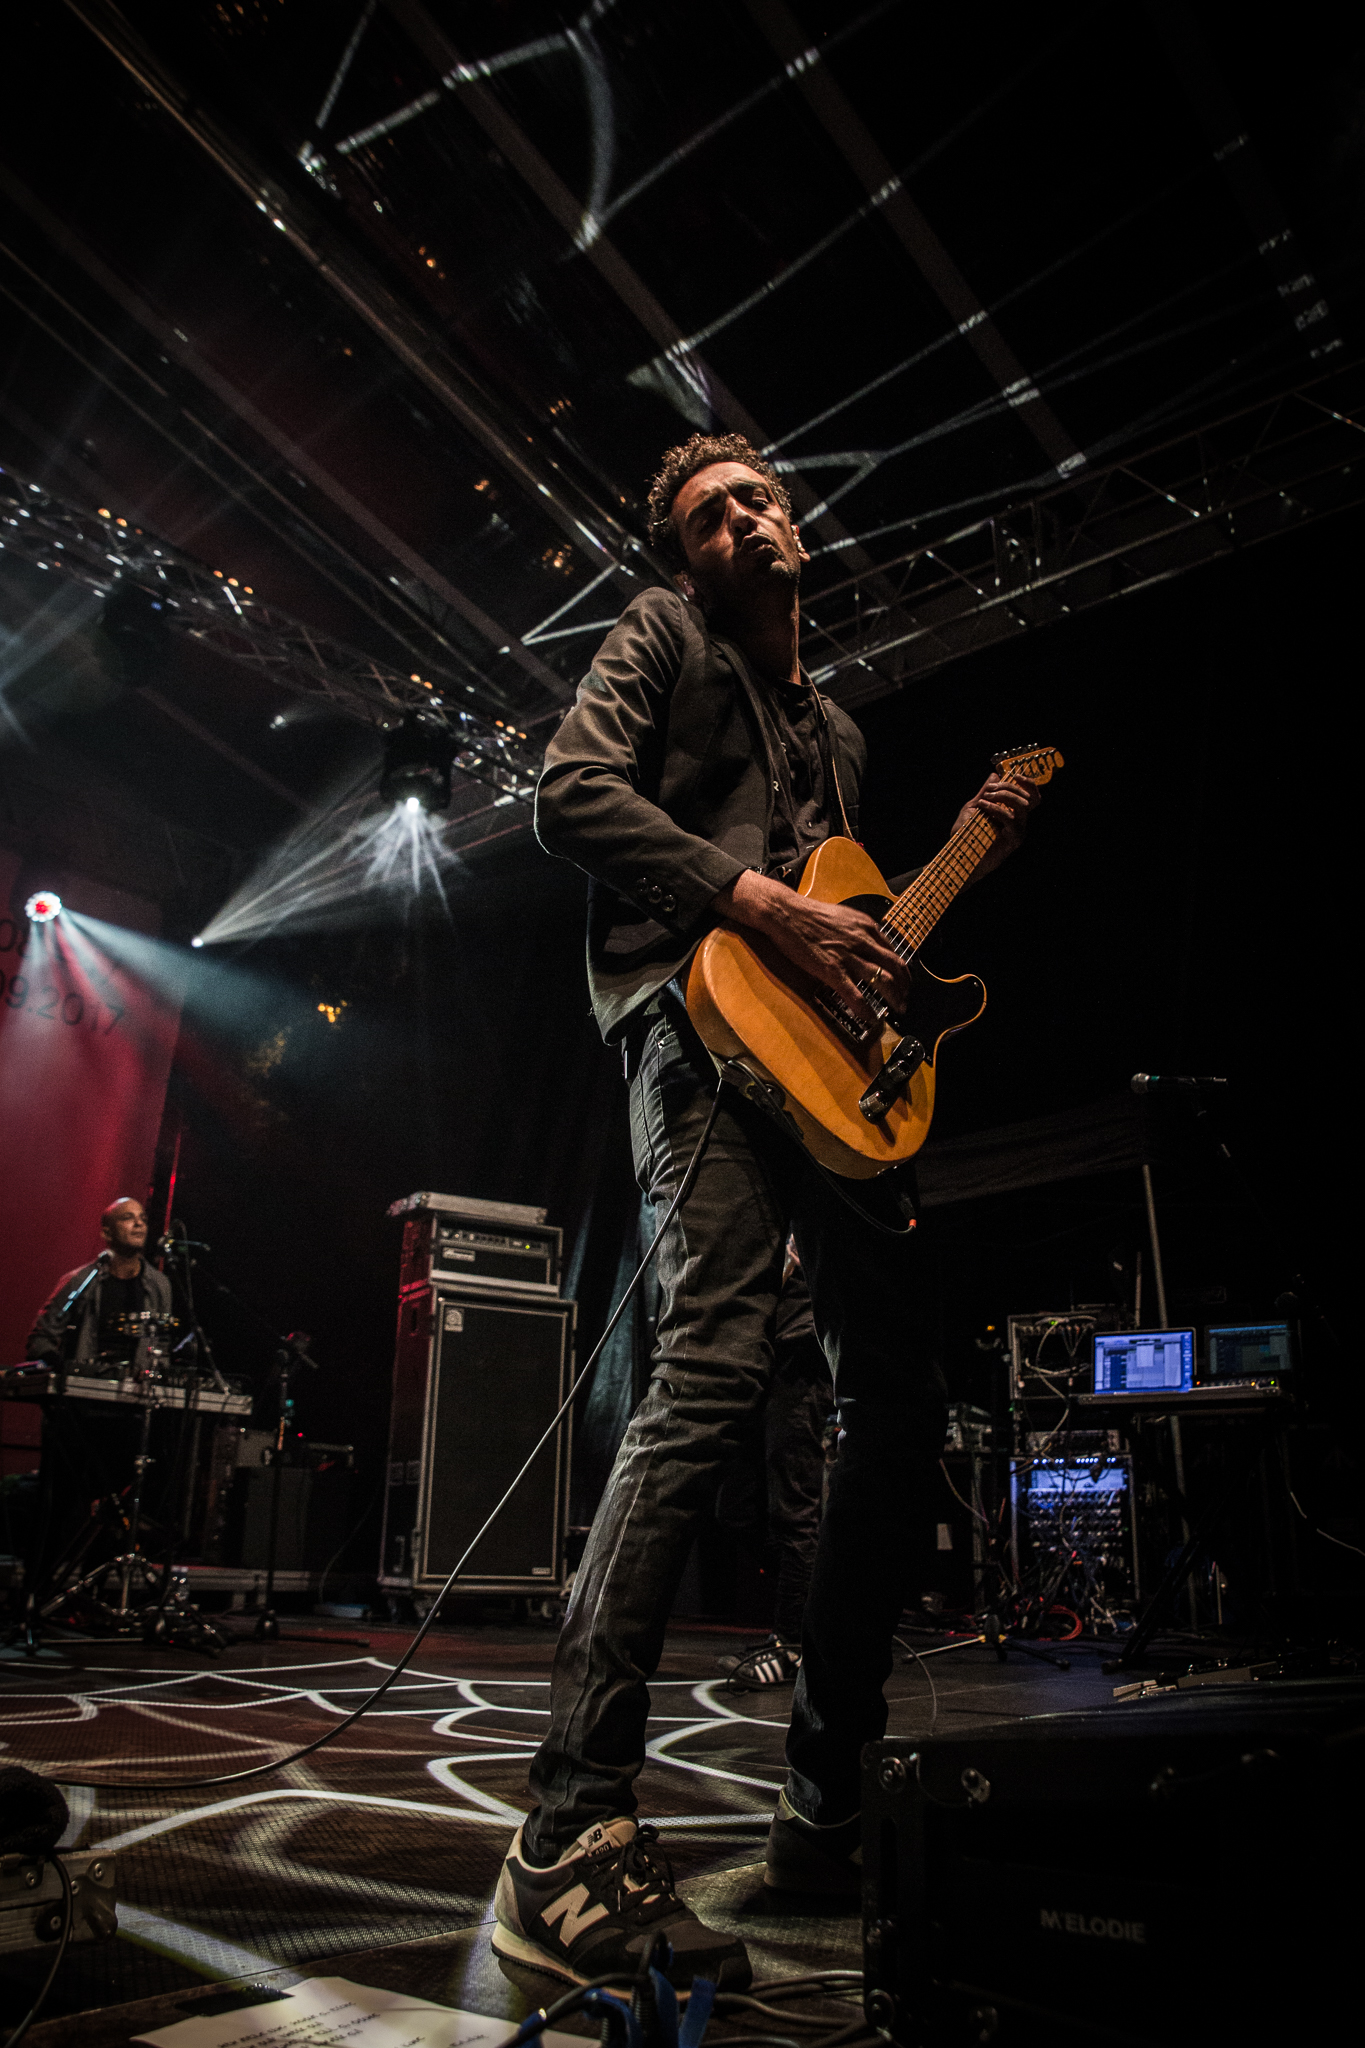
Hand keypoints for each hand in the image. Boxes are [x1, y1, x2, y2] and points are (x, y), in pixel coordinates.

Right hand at [713, 870, 908, 1030]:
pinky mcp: (832, 969)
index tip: (902, 980)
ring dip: (894, 998)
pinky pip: (855, 994)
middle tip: (905, 999)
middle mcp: (862, 940)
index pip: (893, 950)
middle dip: (905, 986)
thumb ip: (857, 929)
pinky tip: (870, 1019)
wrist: (786, 913)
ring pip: (882, 980)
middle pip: (895, 966)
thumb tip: (865, 942)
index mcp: (866, 926)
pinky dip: (866, 1009)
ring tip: (897, 1009)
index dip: (901, 969)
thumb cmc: (808, 914)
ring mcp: (848, 955)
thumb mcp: (842, 916)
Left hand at [951, 772, 1037, 878]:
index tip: (1014, 774)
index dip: (1028, 783)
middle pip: (1027, 797)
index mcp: (1013, 813)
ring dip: (1004, 796)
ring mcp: (1018, 831)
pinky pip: (1011, 819)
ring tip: (986, 798)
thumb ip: (985, 792)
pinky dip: (996, 808)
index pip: (1031, 796)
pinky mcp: (1013, 840)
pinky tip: (983, 806)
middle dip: (1008, 787)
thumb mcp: (974, 807)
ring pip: (1023, 805)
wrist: (959, 856)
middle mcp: (1019, 822)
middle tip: (990, 790)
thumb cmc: (966, 835)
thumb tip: (994, 775)